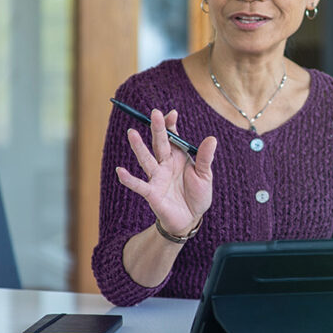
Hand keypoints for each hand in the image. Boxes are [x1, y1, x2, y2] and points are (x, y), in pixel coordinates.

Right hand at [116, 109, 217, 235]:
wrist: (191, 219)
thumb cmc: (197, 195)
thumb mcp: (204, 175)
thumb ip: (205, 158)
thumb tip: (212, 138)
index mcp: (177, 157)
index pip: (172, 137)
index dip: (171, 125)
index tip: (171, 113)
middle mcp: (165, 164)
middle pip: (159, 144)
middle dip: (157, 129)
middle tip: (154, 113)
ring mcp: (156, 177)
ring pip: (146, 160)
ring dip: (139, 147)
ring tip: (131, 133)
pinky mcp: (152, 193)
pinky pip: (139, 185)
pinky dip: (129, 179)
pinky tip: (120, 171)